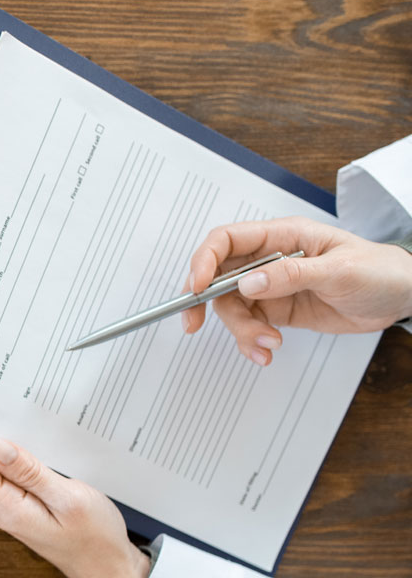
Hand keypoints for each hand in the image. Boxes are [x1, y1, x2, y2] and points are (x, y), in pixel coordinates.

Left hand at [0, 441, 150, 577]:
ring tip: (42, 447)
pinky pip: (16, 479)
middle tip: (28, 429)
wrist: (110, 566)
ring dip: (18, 455)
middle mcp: (3, 509)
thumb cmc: (96, 539)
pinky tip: (46, 462)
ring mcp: (12, 509)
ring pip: (1, 469)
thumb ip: (30, 472)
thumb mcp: (69, 499)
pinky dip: (28, 466)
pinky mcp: (24, 508)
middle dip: (1, 442)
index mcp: (7, 507)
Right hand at [182, 216, 411, 365]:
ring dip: (240, 330)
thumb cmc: (379, 271)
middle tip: (196, 324)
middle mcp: (270, 259)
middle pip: (220, 277)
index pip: (227, 240)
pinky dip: (252, 341)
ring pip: (232, 307)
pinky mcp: (278, 310)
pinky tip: (267, 351)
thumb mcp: (339, 271)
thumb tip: (248, 282)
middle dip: (208, 303)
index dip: (204, 261)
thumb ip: (292, 274)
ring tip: (266, 345)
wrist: (402, 298)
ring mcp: (272, 286)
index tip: (197, 287)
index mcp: (282, 236)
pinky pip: (250, 325)